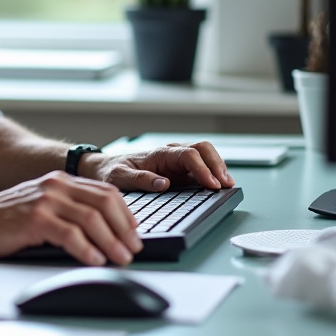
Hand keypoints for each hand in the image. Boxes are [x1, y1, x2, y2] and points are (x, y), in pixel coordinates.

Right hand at [0, 171, 142, 265]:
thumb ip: (69, 209)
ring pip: (91, 218)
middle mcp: (56, 185)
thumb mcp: (43, 205)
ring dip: (111, 242)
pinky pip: (70, 234)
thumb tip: (105, 231)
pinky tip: (94, 260)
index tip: (134, 233)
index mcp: (62, 180)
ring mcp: (46, 200)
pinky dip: (87, 249)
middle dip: (123, 229)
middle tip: (133, 249)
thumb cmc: (7, 219)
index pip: (106, 191)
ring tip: (119, 258)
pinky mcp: (35, 218)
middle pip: (104, 203)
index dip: (125, 213)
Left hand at [79, 141, 235, 192]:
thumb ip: (140, 179)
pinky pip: (202, 167)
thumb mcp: (120, 177)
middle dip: (217, 164)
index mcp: (159, 153)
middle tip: (226, 184)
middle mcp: (171, 154)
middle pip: (202, 149)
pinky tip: (220, 186)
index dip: (202, 168)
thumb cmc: (113, 171)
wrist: (107, 169)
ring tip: (228, 185)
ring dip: (219, 168)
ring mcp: (177, 161)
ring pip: (205, 155)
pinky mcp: (180, 171)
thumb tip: (164, 183)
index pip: (188, 155)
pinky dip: (213, 174)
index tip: (212, 184)